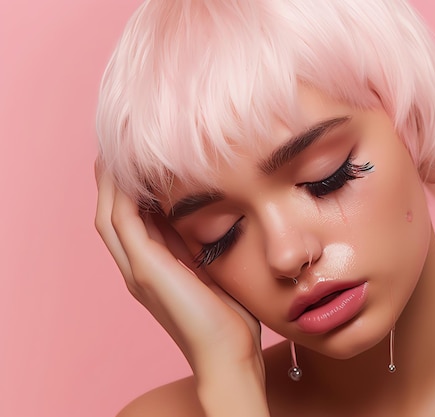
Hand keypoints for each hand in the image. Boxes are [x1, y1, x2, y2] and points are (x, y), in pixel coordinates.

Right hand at [94, 161, 264, 399]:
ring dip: (112, 181)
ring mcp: (138, 269)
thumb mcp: (213, 270)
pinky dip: (122, 194)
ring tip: (121, 148)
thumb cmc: (231, 316)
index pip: (133, 219)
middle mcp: (138, 267)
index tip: (142, 158)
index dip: (131, 188)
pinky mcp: (146, 270)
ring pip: (110, 215)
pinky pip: (124, 222)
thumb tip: (212, 215)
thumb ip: (201, 247)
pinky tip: (131, 169)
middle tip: (123, 145)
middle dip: (115, 179)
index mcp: (154, 267)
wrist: (230, 355)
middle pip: (112, 213)